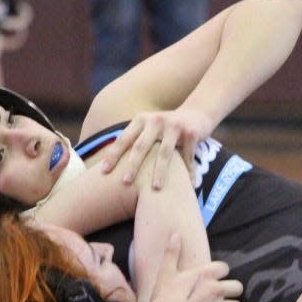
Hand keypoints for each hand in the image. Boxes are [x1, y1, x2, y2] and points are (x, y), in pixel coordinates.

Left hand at [100, 108, 214, 188]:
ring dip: (160, 172)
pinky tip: (189, 186)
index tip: (103, 171)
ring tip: (155, 188)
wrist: (197, 113)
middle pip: (141, 146)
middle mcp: (156, 120)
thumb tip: (107, 165)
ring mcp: (174, 126)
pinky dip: (188, 172)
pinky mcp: (191, 132)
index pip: (124, 139)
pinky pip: (188, 157)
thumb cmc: (166, 129)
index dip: (113, 155)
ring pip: (164, 153)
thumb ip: (133, 141)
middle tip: (125, 182)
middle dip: (133, 165)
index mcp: (141, 120)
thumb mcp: (148, 128)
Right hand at [137, 234, 241, 301]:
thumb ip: (172, 252)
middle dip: (231, 291)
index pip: (225, 268)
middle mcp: (216, 290)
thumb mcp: (166, 272)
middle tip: (219, 295)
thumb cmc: (162, 297)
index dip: (219, 273)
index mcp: (205, 275)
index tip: (212, 278)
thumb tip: (175, 234)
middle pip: (238, 287)